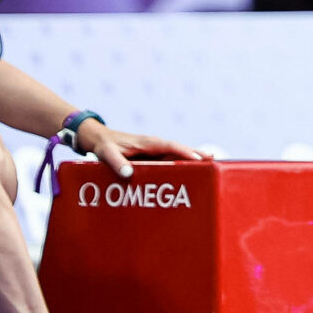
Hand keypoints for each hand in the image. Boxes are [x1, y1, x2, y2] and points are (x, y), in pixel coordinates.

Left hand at [76, 119, 215, 179]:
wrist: (99, 138)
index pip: (170, 146)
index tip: (198, 159)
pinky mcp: (153, 154)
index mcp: (147, 142)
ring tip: (210, 162)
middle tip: (214, 159)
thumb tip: (129, 174)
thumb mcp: (106, 154)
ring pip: (177, 152)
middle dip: (196, 153)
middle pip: (179, 148)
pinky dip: (184, 159)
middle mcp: (154, 144)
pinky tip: (193, 165)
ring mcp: (155, 148)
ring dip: (193, 156)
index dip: (184, 153)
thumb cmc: (103, 146)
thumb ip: (117, 163)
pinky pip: (171, 157)